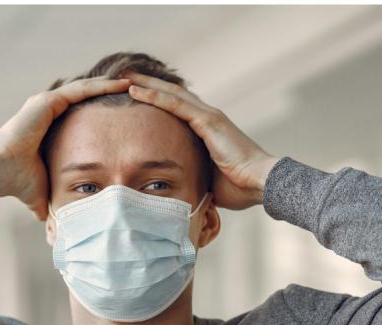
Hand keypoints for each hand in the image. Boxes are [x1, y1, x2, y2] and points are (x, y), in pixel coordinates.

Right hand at [0, 76, 131, 220]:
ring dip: (108, 85)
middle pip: (84, 96)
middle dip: (108, 92)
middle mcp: (46, 109)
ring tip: (132, 82)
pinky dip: (100, 86)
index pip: (80, 111)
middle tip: (133, 89)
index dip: (100, 109)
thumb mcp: (42, 192)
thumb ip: (50, 201)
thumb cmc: (18, 182)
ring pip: (85, 89)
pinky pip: (80, 90)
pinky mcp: (47, 101)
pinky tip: (119, 84)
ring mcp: (46, 103)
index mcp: (47, 124)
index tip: (122, 111)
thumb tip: (54, 224)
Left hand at [121, 71, 280, 210]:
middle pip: (172, 95)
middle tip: (122, 77)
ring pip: (170, 93)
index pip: (177, 109)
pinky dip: (154, 95)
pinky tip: (135, 90)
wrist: (259, 184)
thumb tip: (175, 190)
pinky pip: (175, 104)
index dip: (156, 100)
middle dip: (147, 85)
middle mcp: (208, 117)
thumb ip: (192, 176)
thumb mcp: (207, 180)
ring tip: (122, 77)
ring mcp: (208, 116)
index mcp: (207, 130)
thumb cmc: (238, 188)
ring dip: (145, 84)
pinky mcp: (208, 121)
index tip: (134, 97)